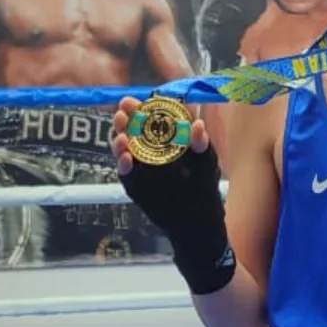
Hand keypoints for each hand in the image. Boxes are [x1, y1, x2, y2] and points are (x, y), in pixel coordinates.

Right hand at [109, 98, 233, 295]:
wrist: (198, 228)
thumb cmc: (205, 193)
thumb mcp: (206, 167)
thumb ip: (202, 147)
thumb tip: (197, 124)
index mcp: (168, 142)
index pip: (153, 118)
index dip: (144, 107)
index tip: (137, 98)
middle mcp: (151, 152)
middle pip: (134, 130)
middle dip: (127, 120)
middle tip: (122, 111)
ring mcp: (141, 170)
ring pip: (125, 150)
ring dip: (120, 140)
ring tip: (121, 135)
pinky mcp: (135, 187)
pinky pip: (126, 174)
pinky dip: (124, 165)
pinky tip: (125, 157)